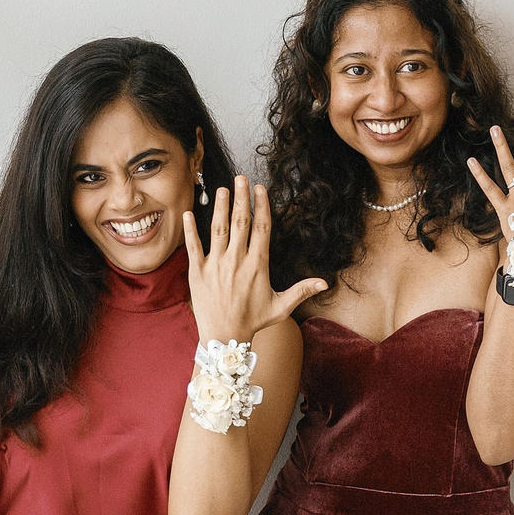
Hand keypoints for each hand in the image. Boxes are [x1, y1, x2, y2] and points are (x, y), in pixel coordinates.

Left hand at [182, 178, 326, 344]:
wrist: (225, 336)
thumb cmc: (254, 320)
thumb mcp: (281, 307)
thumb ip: (301, 291)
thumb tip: (325, 283)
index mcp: (257, 265)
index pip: (261, 228)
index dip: (261, 205)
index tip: (260, 188)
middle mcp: (236, 260)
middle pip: (240, 222)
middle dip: (240, 198)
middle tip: (241, 178)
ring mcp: (216, 265)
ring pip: (218, 229)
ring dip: (219, 207)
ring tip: (221, 189)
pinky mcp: (198, 272)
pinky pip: (193, 246)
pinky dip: (190, 230)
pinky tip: (188, 213)